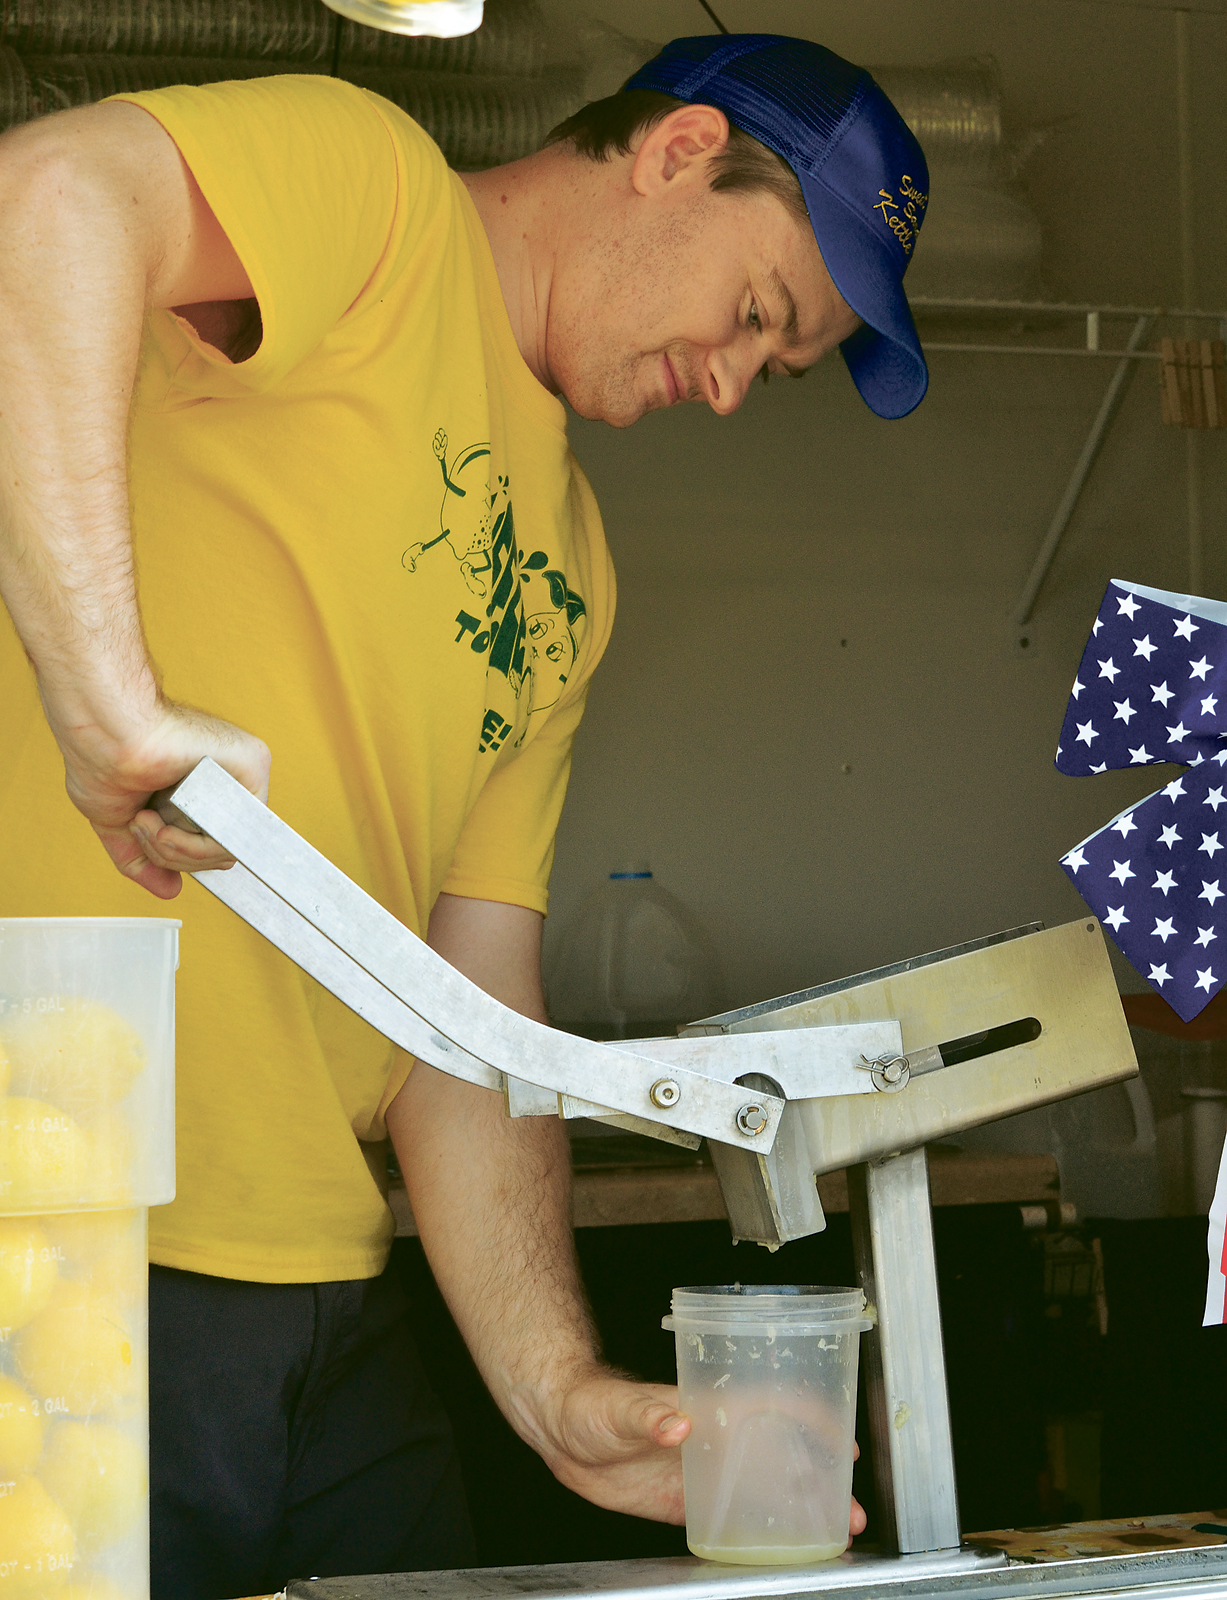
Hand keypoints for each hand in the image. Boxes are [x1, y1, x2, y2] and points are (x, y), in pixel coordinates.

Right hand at [53, 697, 269, 898]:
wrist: (101, 735)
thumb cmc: (102, 762)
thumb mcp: (119, 823)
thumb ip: (145, 858)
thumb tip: (171, 891)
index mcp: (203, 793)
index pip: (213, 849)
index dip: (182, 858)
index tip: (150, 842)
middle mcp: (228, 783)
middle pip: (220, 855)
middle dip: (173, 856)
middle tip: (141, 826)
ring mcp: (243, 774)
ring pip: (227, 849)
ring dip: (176, 850)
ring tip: (145, 821)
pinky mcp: (254, 762)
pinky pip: (236, 831)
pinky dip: (194, 842)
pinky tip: (159, 818)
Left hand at [530, 1369, 867, 1537]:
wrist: (561, 1431)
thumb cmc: (590, 1402)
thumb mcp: (617, 1407)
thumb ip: (647, 1414)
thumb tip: (678, 1422)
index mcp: (708, 1405)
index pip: (773, 1404)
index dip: (814, 1419)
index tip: (844, 1442)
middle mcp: (715, 1438)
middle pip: (782, 1454)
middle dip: (823, 1478)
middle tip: (851, 1508)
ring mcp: (704, 1470)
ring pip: (765, 1490)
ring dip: (803, 1509)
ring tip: (836, 1533)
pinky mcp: (686, 1501)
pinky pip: (732, 1519)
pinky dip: (762, 1533)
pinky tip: (785, 1549)